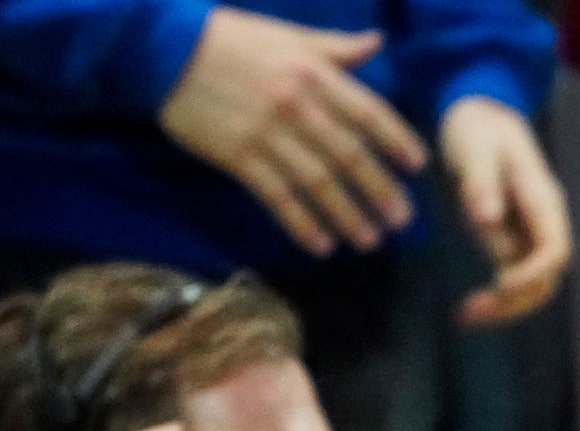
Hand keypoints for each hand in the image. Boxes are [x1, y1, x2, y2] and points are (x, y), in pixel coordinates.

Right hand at [157, 6, 425, 256]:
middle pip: (350, 155)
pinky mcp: (237, 157)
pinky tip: (322, 245)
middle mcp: (296, 105)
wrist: (162, 48)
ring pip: (318, 183)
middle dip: (380, 190)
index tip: (417, 167)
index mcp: (313, 73)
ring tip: (370, 240)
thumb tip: (377, 43)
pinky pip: (277, 198)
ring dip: (348, 215)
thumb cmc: (229, 40)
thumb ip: (335, 48)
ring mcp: (266, 134)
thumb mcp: (287, 36)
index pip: (368, 112)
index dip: (397, 141)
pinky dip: (302, 224)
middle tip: (402, 220)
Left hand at [437, 95, 568, 327]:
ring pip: (530, 289)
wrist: (480, 119)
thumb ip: (482, 181)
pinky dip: (492, 301)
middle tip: (470, 312)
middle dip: (514, 302)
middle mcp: (542, 225)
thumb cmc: (479, 128)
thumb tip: (488, 218)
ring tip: (463, 318)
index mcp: (543, 200)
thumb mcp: (476, 147)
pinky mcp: (510, 245)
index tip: (500, 285)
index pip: (555, 250)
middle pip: (546, 280)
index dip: (533, 274)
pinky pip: (510, 284)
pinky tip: (465, 312)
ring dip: (502, 309)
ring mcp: (527, 237)